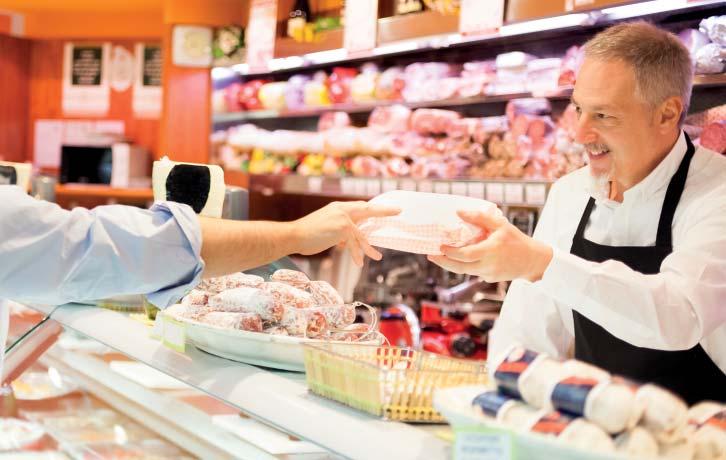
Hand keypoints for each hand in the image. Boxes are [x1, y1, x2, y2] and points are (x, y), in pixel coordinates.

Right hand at [292, 201, 399, 265]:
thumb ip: (338, 232)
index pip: (359, 206)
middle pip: (367, 210)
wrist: (293, 235)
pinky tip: (359, 263)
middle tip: (398, 210)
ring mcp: (342, 218)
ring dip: (369, 248)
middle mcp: (341, 210)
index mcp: (337, 207)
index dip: (372, 207)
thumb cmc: (306, 235)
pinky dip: (356, 254)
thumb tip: (347, 241)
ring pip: (361, 235)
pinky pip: (354, 244)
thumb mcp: (325, 229)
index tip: (383, 207)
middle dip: (383, 211)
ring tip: (378, 256)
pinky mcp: (342, 229)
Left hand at [427, 210, 552, 281]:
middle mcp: (488, 265)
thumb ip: (479, 217)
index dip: (450, 253)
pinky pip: (474, 272)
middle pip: (460, 268)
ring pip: (465, 271)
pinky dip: (466, 265)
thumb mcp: (500, 225)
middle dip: (443, 262)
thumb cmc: (516, 240)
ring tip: (441, 256)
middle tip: (430, 255)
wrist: (533, 261)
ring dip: (451, 265)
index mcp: (491, 250)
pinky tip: (461, 258)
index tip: (439, 246)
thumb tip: (458, 211)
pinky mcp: (490, 279)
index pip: (465, 255)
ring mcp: (489, 274)